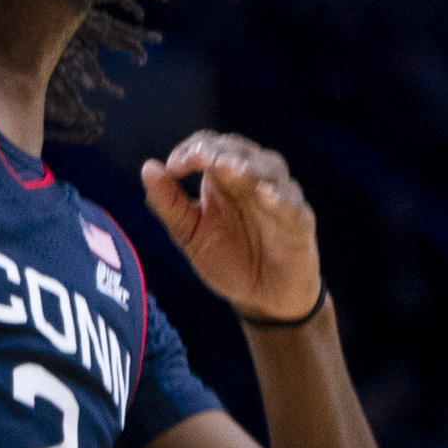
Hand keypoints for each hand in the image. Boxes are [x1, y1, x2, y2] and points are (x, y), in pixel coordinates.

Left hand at [140, 130, 323, 325]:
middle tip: (199, 157)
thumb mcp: (191, 234)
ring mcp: (279, 197)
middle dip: (218, 151)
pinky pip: (291, 203)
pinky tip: (263, 194)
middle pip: (240, 149)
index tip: (174, 166)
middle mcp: (253, 180)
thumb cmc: (229, 260)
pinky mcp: (299, 221)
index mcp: (224, 178)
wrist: (263, 301)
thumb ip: (169, 204)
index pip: (211, 146)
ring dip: (247, 166)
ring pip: (269, 167)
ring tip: (227, 167)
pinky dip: (279, 196)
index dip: (192, 148)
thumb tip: (147, 168)